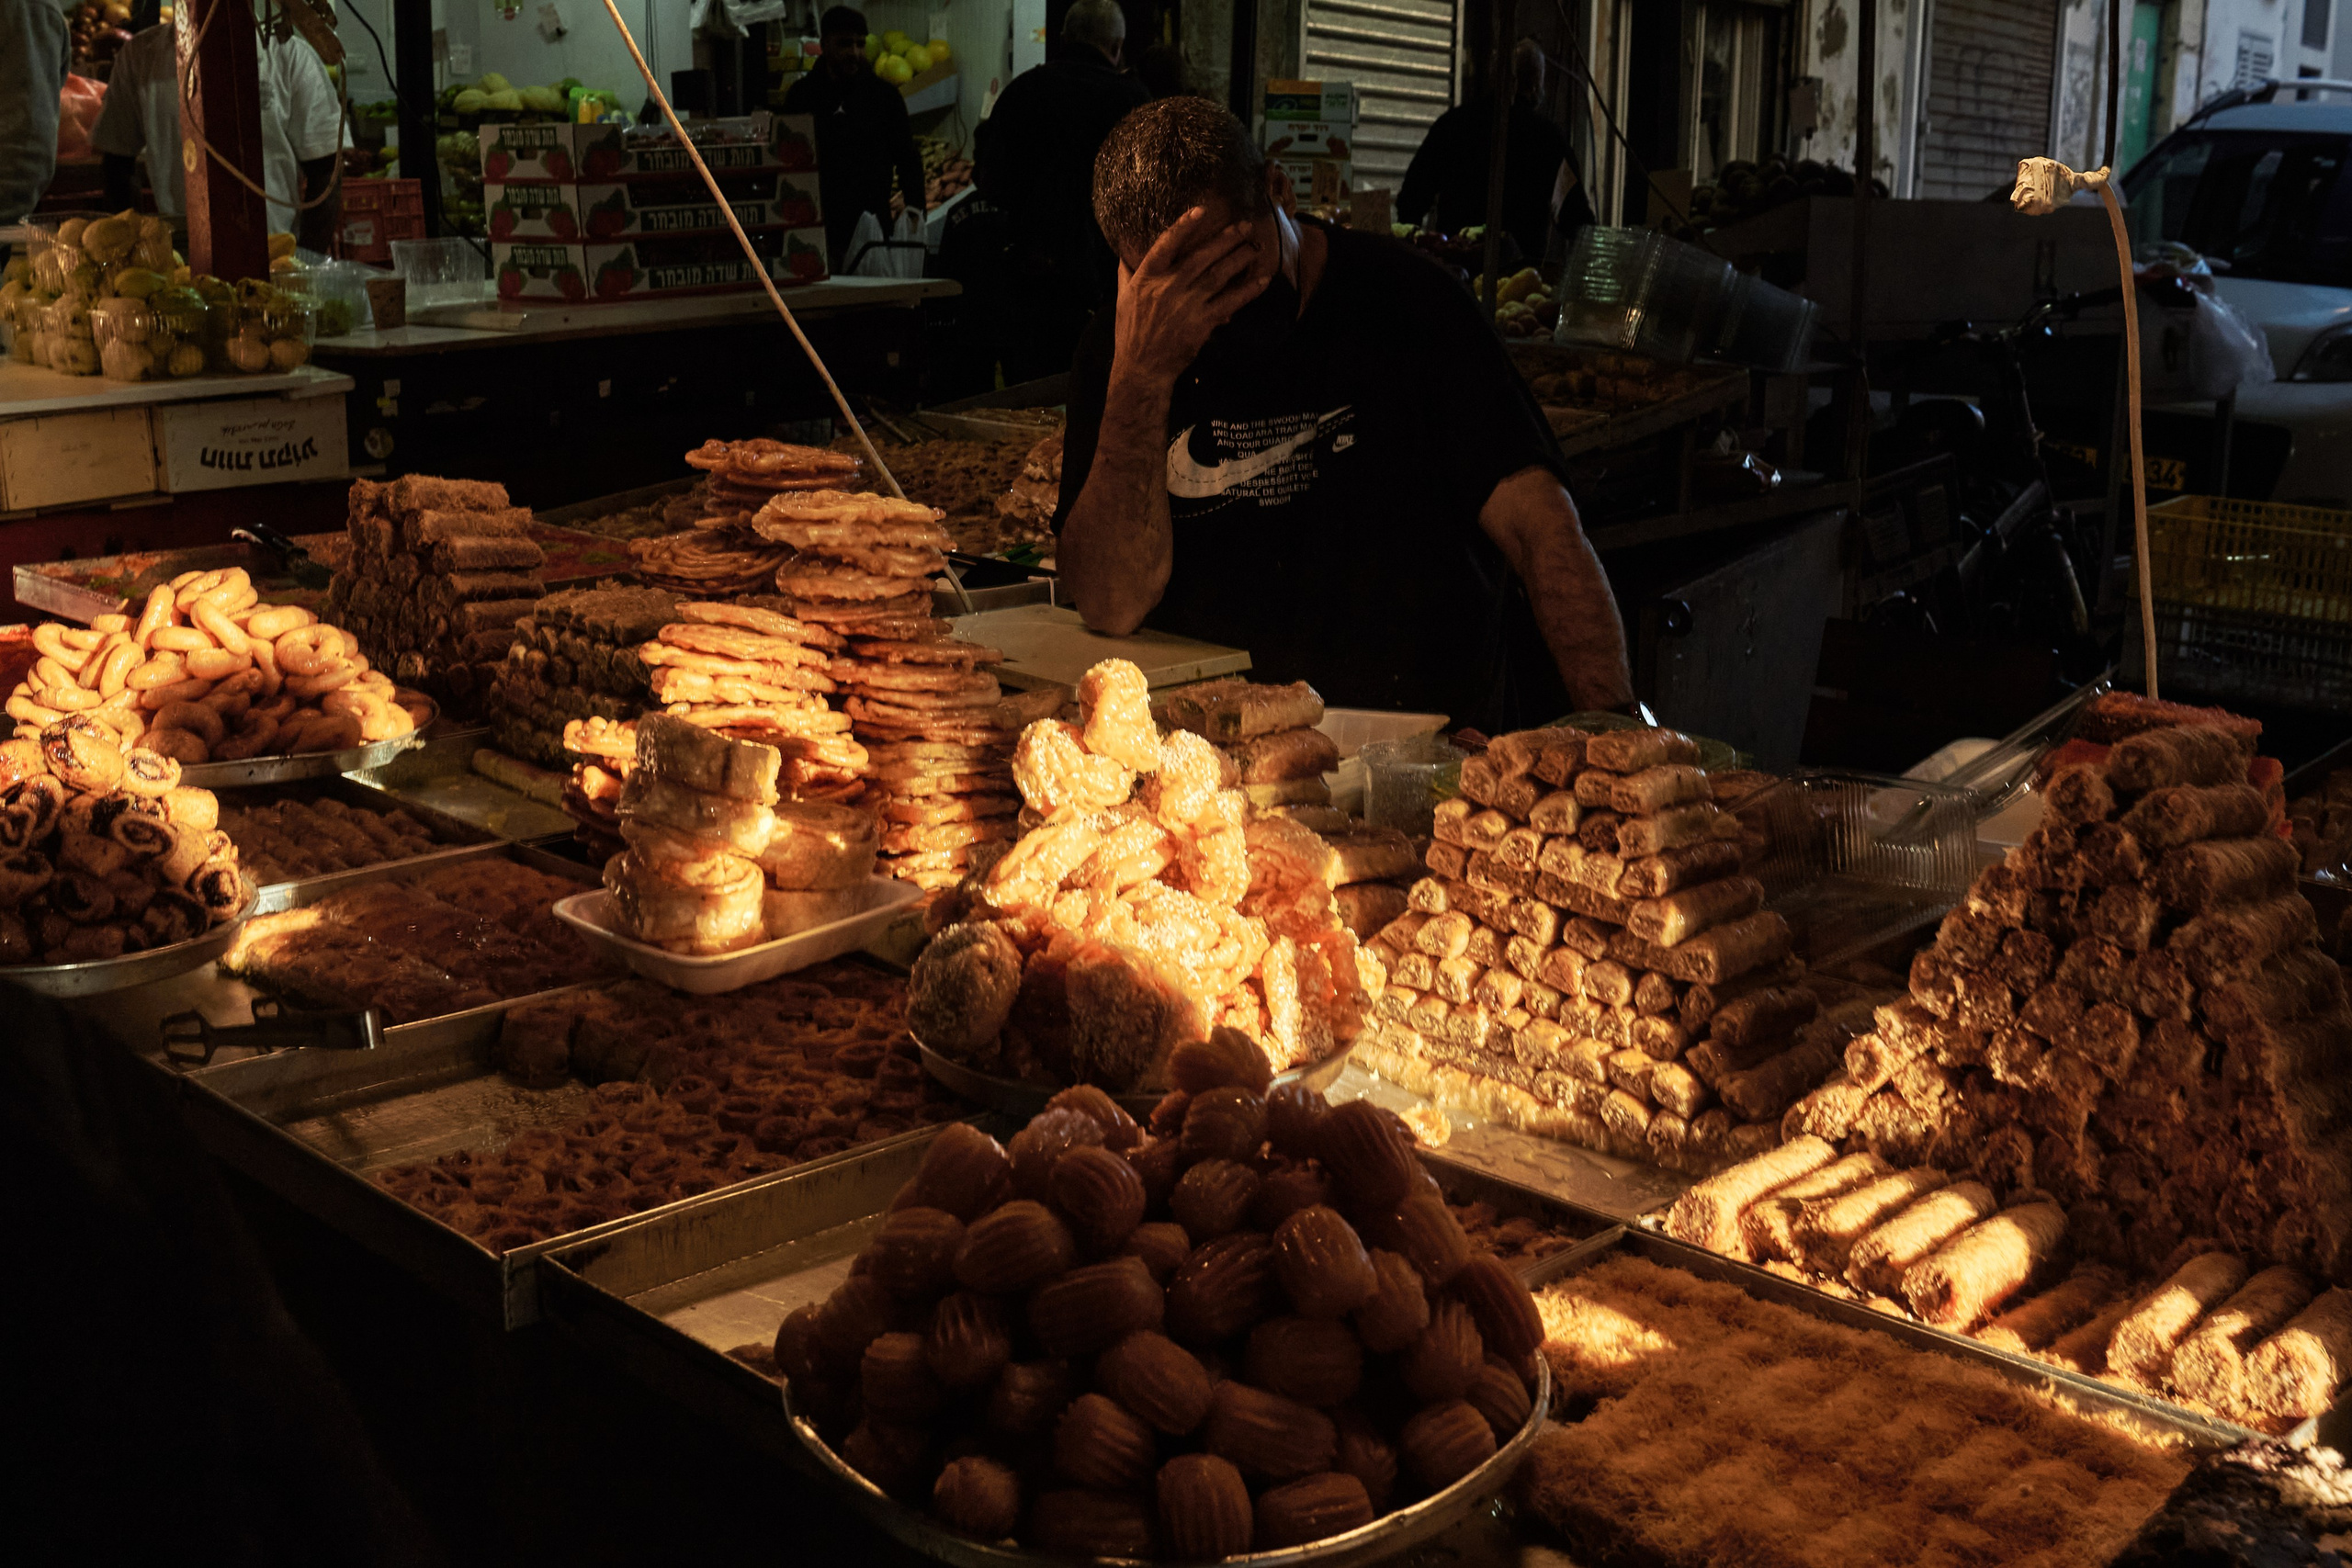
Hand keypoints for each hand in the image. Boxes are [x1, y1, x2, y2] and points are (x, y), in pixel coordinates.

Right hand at [1111, 206, 1269, 383]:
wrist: (1142, 368)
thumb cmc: (1131, 332)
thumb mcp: (1123, 298)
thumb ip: (1126, 272)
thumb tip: (1124, 251)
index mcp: (1147, 277)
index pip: (1166, 244)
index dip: (1184, 226)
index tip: (1201, 210)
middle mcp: (1168, 287)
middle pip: (1202, 256)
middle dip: (1226, 239)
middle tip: (1244, 226)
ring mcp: (1187, 305)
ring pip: (1219, 275)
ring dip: (1239, 259)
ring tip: (1255, 247)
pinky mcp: (1203, 323)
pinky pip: (1230, 302)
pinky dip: (1248, 290)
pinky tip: (1262, 280)